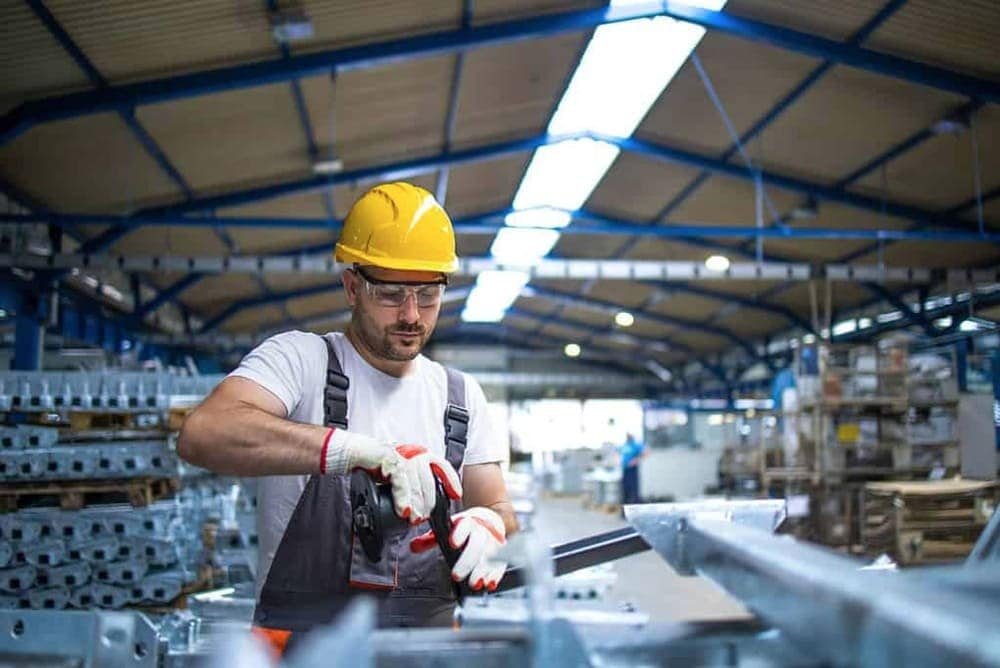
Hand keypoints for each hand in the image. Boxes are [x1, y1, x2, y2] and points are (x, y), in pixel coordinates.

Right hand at [321, 429, 461, 522]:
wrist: (347, 453)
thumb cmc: (371, 466)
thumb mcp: (395, 479)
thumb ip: (408, 488)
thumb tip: (417, 511)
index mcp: (417, 456)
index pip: (440, 465)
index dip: (450, 480)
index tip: (455, 495)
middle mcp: (412, 453)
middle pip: (429, 478)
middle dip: (428, 502)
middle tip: (422, 518)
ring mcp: (401, 454)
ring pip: (416, 480)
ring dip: (415, 503)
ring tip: (413, 518)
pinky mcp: (388, 457)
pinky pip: (400, 480)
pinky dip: (402, 498)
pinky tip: (403, 510)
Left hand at [410, 507, 506, 590]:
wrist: (490, 519)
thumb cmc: (465, 526)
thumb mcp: (448, 528)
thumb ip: (431, 539)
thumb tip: (414, 546)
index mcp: (466, 522)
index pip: (464, 525)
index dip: (459, 533)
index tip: (453, 543)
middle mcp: (481, 530)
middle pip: (477, 544)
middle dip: (467, 561)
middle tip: (457, 575)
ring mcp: (493, 541)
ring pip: (490, 555)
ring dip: (483, 570)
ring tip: (474, 583)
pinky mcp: (502, 552)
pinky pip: (501, 563)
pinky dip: (496, 574)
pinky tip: (489, 583)